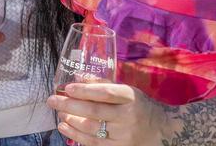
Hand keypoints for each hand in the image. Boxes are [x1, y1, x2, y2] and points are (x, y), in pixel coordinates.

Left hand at [47, 81, 165, 145]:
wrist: (163, 131)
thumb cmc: (140, 106)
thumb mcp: (127, 91)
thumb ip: (102, 83)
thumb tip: (78, 76)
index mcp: (131, 97)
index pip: (106, 92)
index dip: (85, 90)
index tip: (68, 88)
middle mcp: (128, 116)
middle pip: (95, 111)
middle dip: (69, 105)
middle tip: (52, 100)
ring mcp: (124, 135)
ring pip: (92, 129)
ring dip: (70, 120)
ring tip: (58, 113)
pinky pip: (94, 144)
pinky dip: (76, 135)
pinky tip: (65, 127)